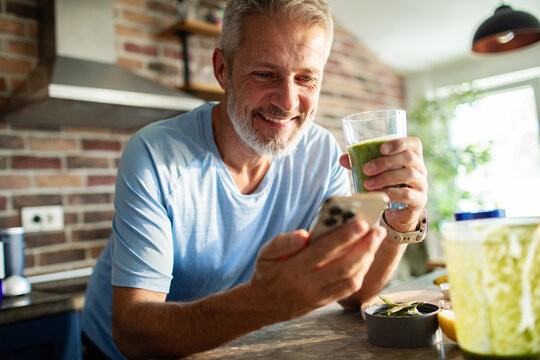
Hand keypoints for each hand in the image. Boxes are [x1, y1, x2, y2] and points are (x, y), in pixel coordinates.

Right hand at [248, 221, 385, 321]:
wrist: (264, 305)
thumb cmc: (267, 272)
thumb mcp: (265, 252)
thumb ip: (283, 242)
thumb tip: (304, 235)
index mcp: (292, 269)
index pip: (323, 251)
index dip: (344, 237)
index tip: (361, 223)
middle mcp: (307, 284)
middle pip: (343, 265)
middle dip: (364, 247)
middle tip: (378, 230)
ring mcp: (318, 296)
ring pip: (349, 279)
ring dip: (366, 259)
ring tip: (375, 241)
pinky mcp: (324, 302)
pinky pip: (348, 289)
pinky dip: (361, 273)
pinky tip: (367, 258)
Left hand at [339, 136, 427, 232]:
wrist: (398, 211)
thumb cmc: (387, 185)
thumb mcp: (375, 173)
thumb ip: (361, 164)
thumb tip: (342, 159)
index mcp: (412, 156)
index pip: (414, 143)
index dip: (399, 143)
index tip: (381, 149)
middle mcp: (420, 168)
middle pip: (408, 158)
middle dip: (385, 162)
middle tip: (366, 169)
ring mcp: (421, 184)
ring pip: (408, 175)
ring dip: (386, 178)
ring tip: (368, 184)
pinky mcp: (419, 200)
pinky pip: (408, 194)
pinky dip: (392, 193)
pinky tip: (379, 195)